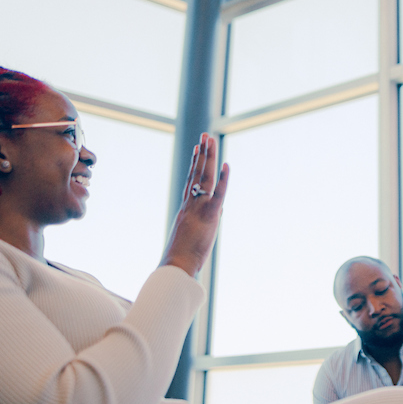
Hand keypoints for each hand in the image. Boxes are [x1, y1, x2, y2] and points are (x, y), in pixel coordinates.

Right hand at [160, 133, 229, 276]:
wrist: (176, 267)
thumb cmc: (182, 258)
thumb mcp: (193, 235)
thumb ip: (206, 220)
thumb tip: (220, 211)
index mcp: (186, 209)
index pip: (191, 181)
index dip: (195, 164)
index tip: (198, 148)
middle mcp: (190, 204)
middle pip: (196, 174)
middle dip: (202, 153)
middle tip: (205, 136)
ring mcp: (198, 208)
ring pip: (204, 178)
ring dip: (208, 157)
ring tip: (209, 139)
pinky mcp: (208, 216)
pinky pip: (216, 194)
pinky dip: (222, 179)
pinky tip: (226, 165)